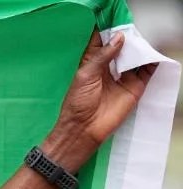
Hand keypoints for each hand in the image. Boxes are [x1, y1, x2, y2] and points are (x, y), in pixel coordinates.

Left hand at [46, 30, 156, 170]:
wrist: (84, 128)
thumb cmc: (78, 102)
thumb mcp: (86, 74)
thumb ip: (103, 56)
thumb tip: (120, 38)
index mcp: (92, 62)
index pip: (102, 42)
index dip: (108, 31)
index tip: (114, 19)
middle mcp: (109, 67)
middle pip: (121, 46)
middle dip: (126, 36)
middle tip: (131, 28)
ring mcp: (123, 76)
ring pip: (135, 56)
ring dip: (139, 47)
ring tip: (140, 40)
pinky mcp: (135, 86)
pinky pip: (147, 70)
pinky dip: (151, 61)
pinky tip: (151, 54)